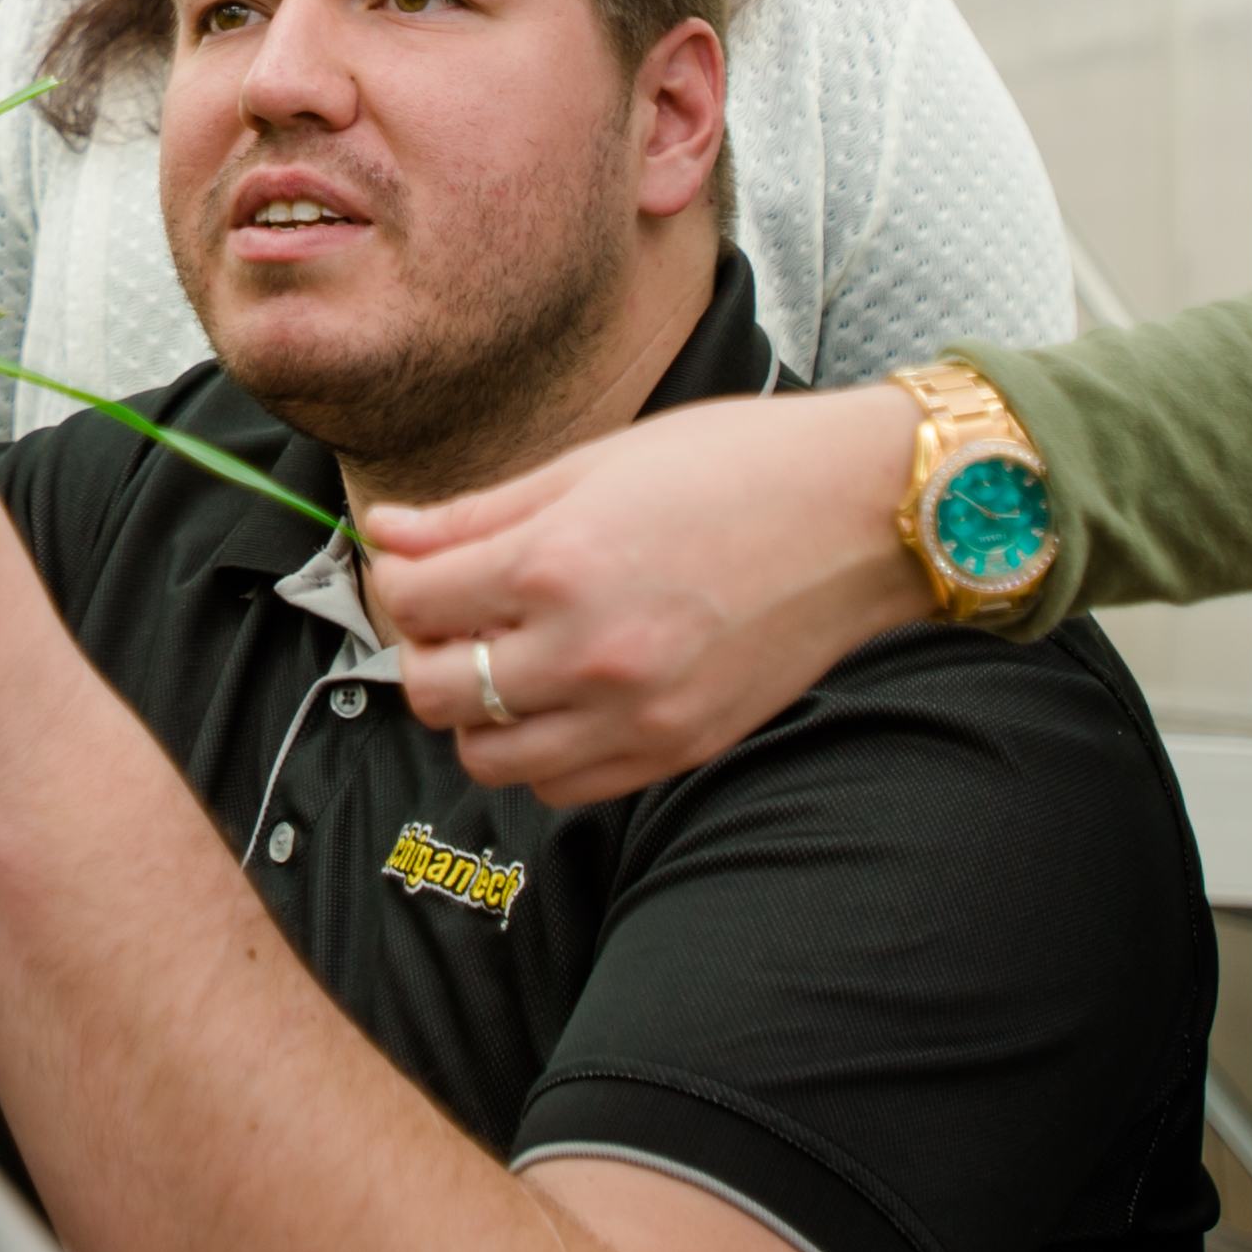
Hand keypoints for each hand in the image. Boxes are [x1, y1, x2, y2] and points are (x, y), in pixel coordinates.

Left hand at [359, 385, 932, 805]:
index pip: (413, 600)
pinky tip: (562, 696)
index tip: (414, 563)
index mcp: (558, 562)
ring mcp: (637, 714)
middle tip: (450, 613)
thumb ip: (476, 513)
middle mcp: (589, 651)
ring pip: (488, 756)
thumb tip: (388, 533)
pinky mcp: (678, 750)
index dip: (397, 578)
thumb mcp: (590, 464)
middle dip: (423, 648)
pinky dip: (540, 751)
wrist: (863, 512)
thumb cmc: (737, 465)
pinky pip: (563, 787)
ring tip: (505, 656)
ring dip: (474, 712)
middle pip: (432, 690)